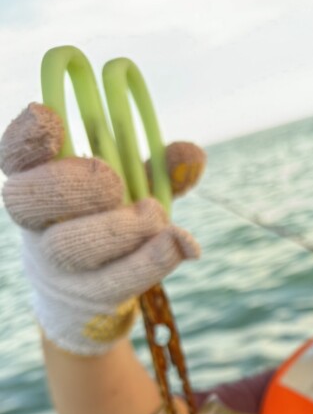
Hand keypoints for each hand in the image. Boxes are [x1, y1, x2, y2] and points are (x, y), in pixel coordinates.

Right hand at [0, 103, 204, 354]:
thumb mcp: (132, 190)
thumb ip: (158, 169)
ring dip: (117, 227)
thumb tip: (193, 154)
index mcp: (35, 182)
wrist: (90, 294)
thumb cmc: (109, 223)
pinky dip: (154, 259)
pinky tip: (180, 243)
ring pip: (69, 246)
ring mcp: (59, 265)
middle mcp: (36, 224)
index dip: (27, 139)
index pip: (15, 156)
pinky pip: (117, 280)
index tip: (50, 117)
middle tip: (114, 182)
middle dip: (73, 185)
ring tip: (155, 214)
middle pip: (30, 201)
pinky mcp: (92, 296)